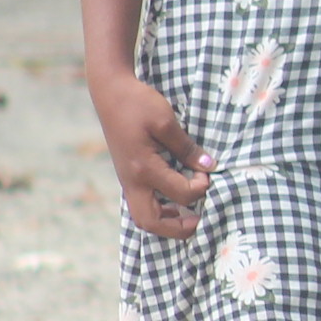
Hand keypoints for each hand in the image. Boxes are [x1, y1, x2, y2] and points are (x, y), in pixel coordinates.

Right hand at [91, 72, 212, 239]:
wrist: (110, 92)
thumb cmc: (138, 103)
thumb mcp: (166, 121)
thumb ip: (187, 148)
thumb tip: (209, 167)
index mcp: (144, 168)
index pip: (180, 193)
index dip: (200, 188)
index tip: (209, 173)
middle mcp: (133, 180)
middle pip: (150, 222)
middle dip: (177, 228)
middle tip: (200, 221)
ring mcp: (128, 180)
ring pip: (143, 216)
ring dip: (166, 221)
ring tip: (189, 215)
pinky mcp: (128, 175)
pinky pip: (142, 203)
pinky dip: (159, 209)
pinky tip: (175, 201)